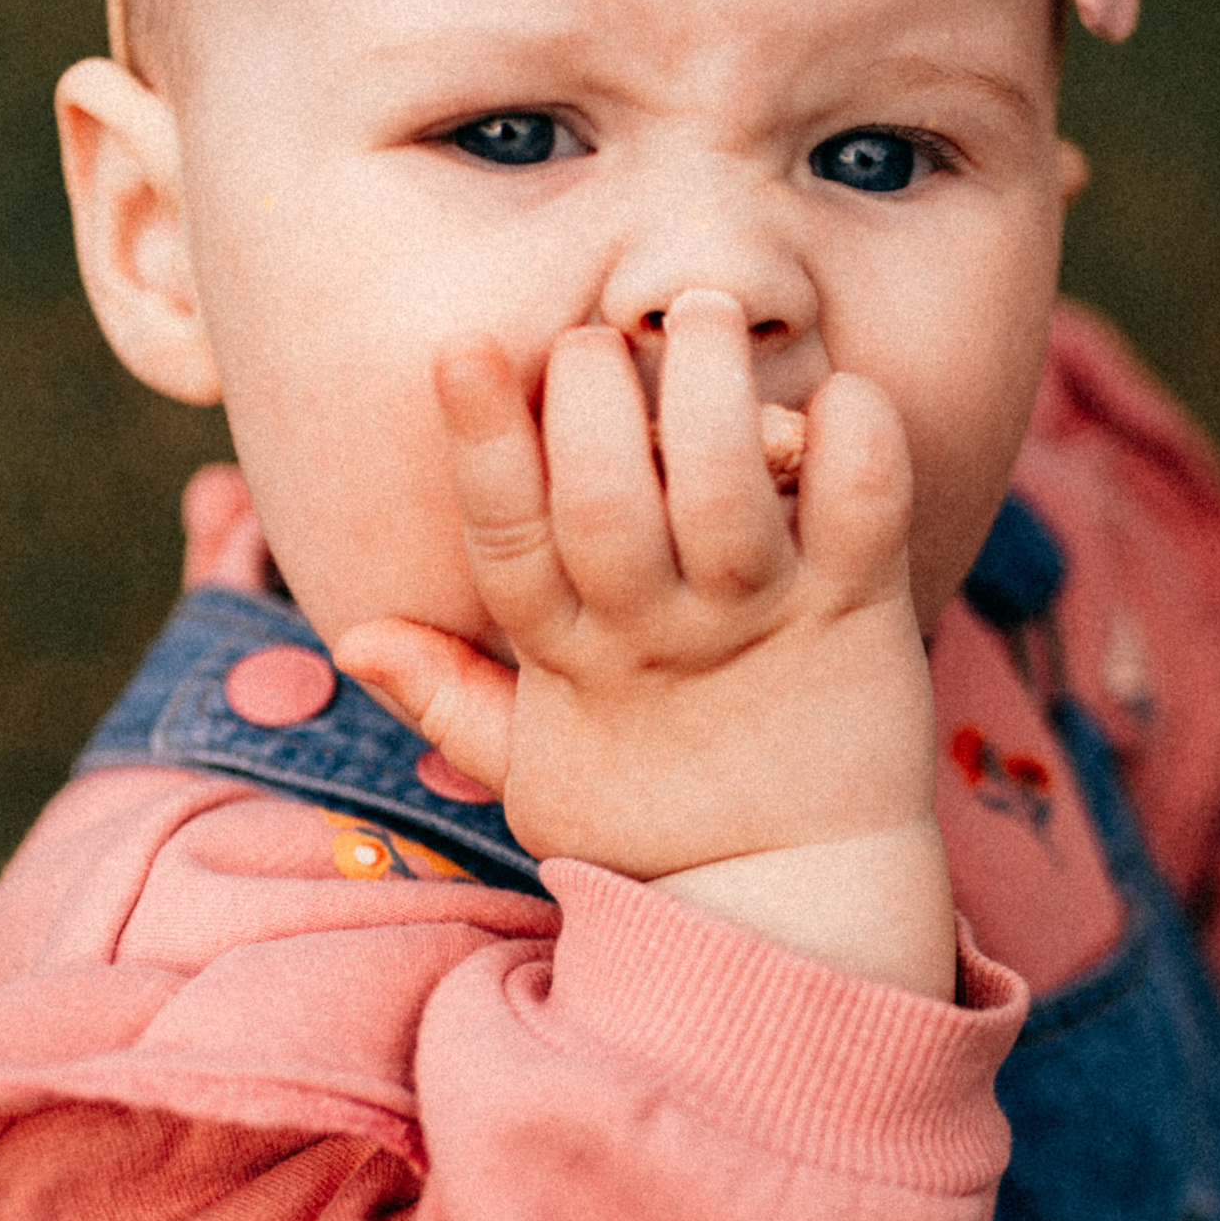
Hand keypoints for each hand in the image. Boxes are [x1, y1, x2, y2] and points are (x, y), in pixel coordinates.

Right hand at [335, 291, 953, 993]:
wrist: (795, 906)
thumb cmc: (656, 818)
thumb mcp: (535, 769)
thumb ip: (451, 695)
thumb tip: (354, 635)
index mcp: (569, 662)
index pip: (505, 536)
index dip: (480, 442)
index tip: (464, 349)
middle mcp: (660, 636)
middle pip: (603, 497)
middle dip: (592, 394)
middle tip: (598, 336)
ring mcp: (762, 623)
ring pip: (724, 486)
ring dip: (709, 386)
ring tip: (697, 315)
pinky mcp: (861, 615)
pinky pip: (865, 504)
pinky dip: (856, 435)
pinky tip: (837, 396)